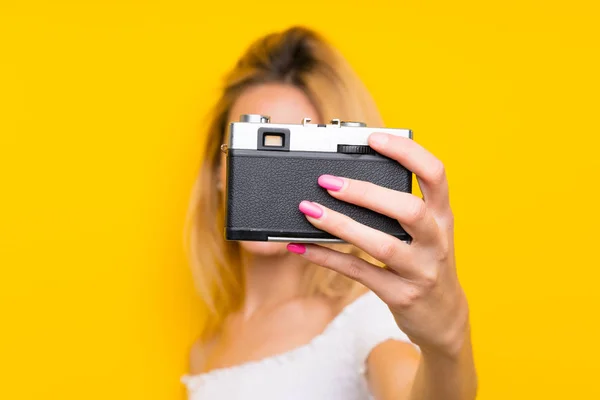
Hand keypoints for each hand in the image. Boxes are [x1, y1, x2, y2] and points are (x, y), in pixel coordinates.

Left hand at [286, 132, 469, 357]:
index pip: (435, 174)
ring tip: (310, 210)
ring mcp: (420, 271)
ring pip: (382, 244)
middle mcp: (436, 241)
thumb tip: (350, 180)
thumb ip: (400, 209)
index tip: (374, 138)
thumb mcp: (427, 233)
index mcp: (442, 217)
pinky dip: (328, 258)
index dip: (406, 152)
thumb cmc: (427, 264)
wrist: (445, 318)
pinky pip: (359, 273)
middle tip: (328, 182)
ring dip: (342, 225)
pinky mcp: (400, 295)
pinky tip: (303, 247)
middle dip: (367, 192)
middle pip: (408, 209)